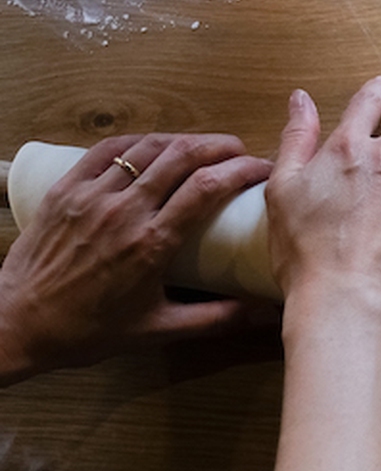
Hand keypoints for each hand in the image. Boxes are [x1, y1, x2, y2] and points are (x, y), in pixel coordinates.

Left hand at [0, 135, 269, 382]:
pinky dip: (138, 141)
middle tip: (240, 152)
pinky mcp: (65, 190)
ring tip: (203, 147)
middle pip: (182, 155)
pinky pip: (107, 150)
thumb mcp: (159, 329)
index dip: (243, 169)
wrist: (17, 323)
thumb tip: (267, 314)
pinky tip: (154, 144)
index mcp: (152, 244)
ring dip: (183, 140)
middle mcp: (123, 212)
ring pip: (147, 147)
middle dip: (221, 145)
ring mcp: (91, 196)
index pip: (208, 187)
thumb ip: (217, 319)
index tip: (263, 169)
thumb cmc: (88, 330)